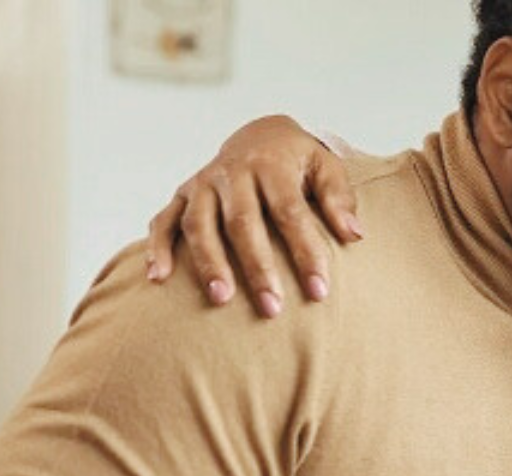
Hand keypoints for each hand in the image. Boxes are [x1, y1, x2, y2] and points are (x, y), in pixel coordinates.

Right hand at [145, 114, 362, 317]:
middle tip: (271, 307)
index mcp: (271, 165)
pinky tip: (157, 278)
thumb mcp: (326, 168)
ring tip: (221, 299)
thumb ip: (339, 199)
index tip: (319, 290)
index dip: (305, 252)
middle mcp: (232, 173)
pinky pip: (163, 220)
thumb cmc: (299, 162)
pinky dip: (157, 247)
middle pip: (242, 223)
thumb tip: (354, 235)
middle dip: (256, 267)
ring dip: (208, 262)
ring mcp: (202, 184)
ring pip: (199, 224)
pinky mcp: (181, 194)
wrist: (260, 133)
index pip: (290, 213)